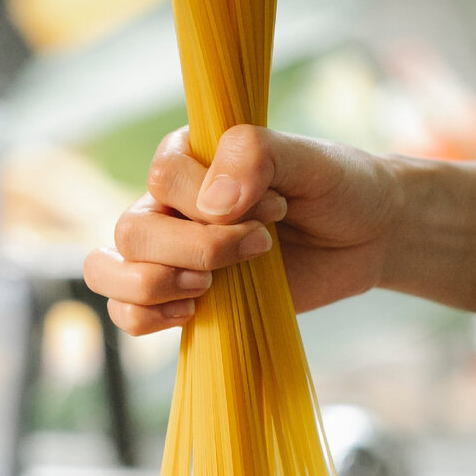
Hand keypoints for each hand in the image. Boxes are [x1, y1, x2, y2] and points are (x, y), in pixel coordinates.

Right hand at [83, 124, 401, 334]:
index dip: (211, 201)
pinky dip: (147, 319)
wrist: (366, 236)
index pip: (164, 177)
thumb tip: (212, 204)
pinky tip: (195, 312)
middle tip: (258, 248)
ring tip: (209, 288)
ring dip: (156, 286)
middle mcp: (168, 204)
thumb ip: (255, 157)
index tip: (275, 207)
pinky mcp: (182, 296)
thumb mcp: (308, 158)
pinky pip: (127, 315)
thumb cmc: (337, 187)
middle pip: (132, 231)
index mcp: (189, 157)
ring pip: (110, 271)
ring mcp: (170, 254)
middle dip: (195, 250)